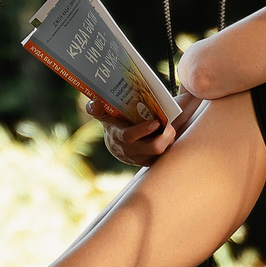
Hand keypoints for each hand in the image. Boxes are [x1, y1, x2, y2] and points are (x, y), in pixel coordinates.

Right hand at [90, 91, 204, 166]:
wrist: (117, 146)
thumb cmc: (115, 124)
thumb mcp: (104, 116)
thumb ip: (97, 110)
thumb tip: (93, 103)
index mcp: (118, 136)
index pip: (128, 136)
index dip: (142, 130)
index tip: (155, 122)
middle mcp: (129, 151)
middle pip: (151, 148)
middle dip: (163, 138)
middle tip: (171, 127)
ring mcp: (141, 159)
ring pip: (160, 154)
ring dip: (168, 142)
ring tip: (172, 131)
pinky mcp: (150, 163)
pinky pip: (162, 157)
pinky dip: (169, 147)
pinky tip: (171, 137)